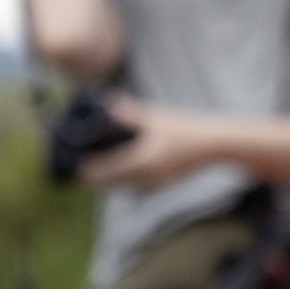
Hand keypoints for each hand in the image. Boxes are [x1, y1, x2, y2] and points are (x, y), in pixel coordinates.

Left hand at [78, 95, 221, 187]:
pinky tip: (122, 173)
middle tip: (80, 171)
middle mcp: (147, 176)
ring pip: (126, 186)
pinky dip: (127, 180)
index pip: (108, 172)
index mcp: (142, 161)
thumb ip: (129, 113)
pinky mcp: (164, 182)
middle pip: (114, 183)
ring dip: (111, 181)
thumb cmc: (185, 129)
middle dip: (97, 178)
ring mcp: (156, 182)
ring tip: (95, 174)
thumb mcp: (155, 119)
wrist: (213, 145)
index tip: (76, 168)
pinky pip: (139, 185)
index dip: (90, 172)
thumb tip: (106, 103)